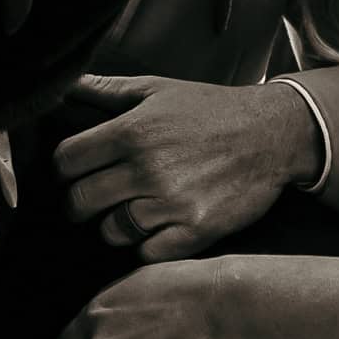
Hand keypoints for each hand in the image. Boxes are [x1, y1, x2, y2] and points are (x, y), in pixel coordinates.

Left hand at [53, 75, 318, 260]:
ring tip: (131, 210)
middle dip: (81, 201)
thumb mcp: (158, 90)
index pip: (66, 161)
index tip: (75, 172)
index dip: (64, 169)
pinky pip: (145, 253)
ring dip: (115, 224)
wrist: (273, 134)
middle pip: (79, 201)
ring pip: (110, 232)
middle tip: (96, 197)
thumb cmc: (211, 110)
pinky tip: (157, 226)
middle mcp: (147, 169)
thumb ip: (107, 90)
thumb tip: (65, 84)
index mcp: (132, 131)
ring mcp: (171, 204)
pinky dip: (146, 244)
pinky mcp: (194, 232)